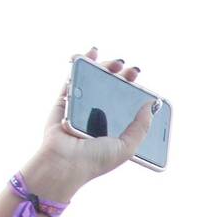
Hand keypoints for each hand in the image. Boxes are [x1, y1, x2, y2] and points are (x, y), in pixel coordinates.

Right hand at [27, 48, 154, 196]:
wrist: (65, 162)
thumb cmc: (95, 160)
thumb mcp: (128, 146)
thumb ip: (141, 127)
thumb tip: (153, 104)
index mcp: (113, 128)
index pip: (125, 105)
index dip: (133, 91)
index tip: (140, 82)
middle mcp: (97, 116)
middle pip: (110, 89)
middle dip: (121, 77)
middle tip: (131, 72)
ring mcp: (80, 107)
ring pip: (92, 81)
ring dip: (104, 67)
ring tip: (115, 63)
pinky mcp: (64, 101)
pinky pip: (72, 78)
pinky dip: (80, 63)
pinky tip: (90, 53)